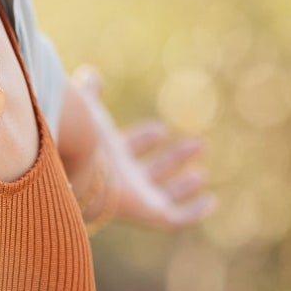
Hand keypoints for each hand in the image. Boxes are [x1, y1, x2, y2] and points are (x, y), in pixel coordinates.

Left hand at [71, 65, 217, 230]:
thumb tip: (89, 72)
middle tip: (198, 144)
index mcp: (106, 156)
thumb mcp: (89, 108)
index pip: (129, 148)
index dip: (145, 139)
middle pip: (150, 172)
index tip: (161, 129)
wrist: (80, 166)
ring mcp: (136, 198)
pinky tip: (210, 202)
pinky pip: (176, 218)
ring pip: (163, 195)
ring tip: (202, 174)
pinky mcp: (150, 213)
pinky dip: (193, 212)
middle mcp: (122, 179)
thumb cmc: (83, 136)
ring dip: (183, 186)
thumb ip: (89, 93)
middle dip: (173, 159)